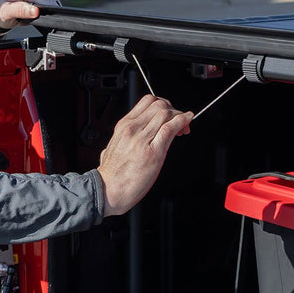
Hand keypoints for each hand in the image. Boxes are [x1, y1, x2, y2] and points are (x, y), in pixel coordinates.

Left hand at [0, 0, 60, 28]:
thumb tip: (35, 11)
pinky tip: (36, 9)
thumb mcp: (8, 13)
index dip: (45, 12)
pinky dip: (48, 7)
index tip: (36, 17)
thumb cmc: (3, 11)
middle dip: (45, 12)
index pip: (47, 1)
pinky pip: (53, 0)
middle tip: (30, 16)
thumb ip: (21, 11)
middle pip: (51, 1)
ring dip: (46, 10)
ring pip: (54, 1)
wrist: (1, 9)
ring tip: (31, 12)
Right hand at [98, 95, 192, 216]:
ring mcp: (142, 139)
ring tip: (184, 126)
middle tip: (180, 121)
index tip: (170, 114)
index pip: (147, 101)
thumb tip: (135, 139)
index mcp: (123, 126)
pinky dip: (182, 122)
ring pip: (166, 114)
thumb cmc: (111, 175)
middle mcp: (132, 129)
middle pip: (159, 104)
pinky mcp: (153, 152)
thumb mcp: (114, 147)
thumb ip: (125, 139)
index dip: (164, 104)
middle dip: (174, 110)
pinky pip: (170, 129)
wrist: (107, 191)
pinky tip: (186, 124)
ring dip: (180, 116)